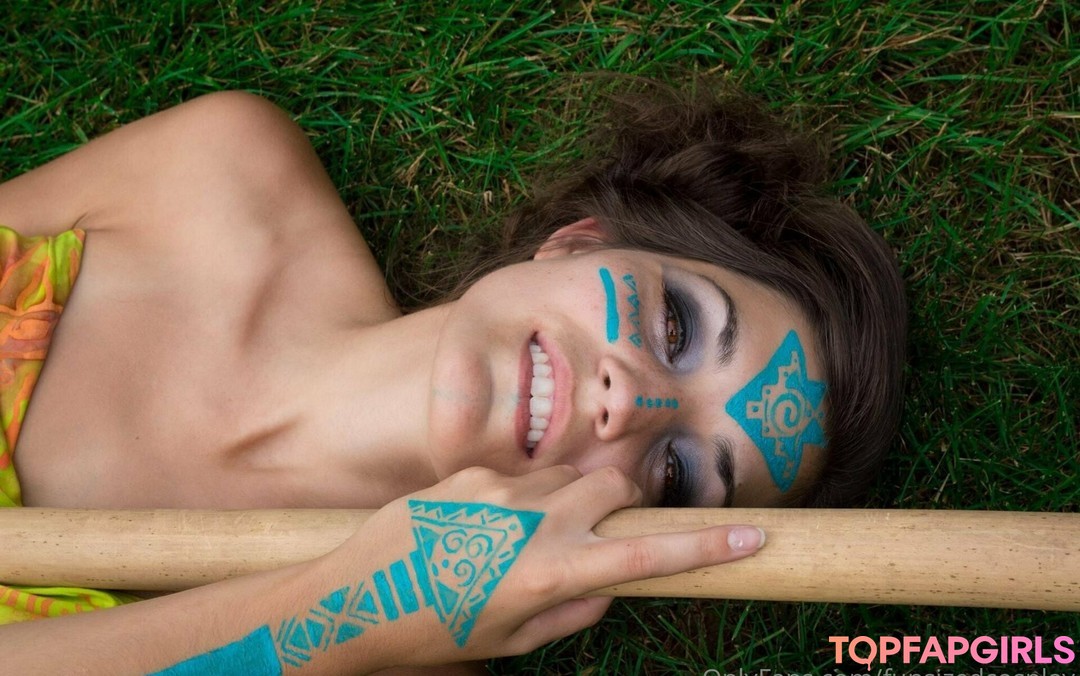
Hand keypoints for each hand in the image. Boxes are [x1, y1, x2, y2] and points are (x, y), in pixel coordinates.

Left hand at [308, 466, 764, 668]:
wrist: (351, 599)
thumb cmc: (434, 632)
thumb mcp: (511, 640)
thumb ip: (574, 610)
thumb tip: (611, 582)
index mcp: (549, 574)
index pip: (645, 557)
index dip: (704, 548)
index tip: (751, 538)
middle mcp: (531, 521)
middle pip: (615, 484)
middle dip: (624, 503)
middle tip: (599, 533)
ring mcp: (499, 489)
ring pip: (568, 476)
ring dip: (571, 500)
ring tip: (525, 537)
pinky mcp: (469, 472)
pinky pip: (520, 475)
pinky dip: (524, 497)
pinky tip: (483, 527)